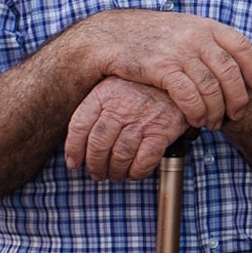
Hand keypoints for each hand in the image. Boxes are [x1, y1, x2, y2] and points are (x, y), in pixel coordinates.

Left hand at [64, 77, 193, 178]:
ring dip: (116, 171)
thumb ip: (96, 107)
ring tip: (116, 174)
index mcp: (104, 94)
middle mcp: (121, 106)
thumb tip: (79, 141)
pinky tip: (135, 172)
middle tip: (97, 173)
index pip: (79, 125)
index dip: (73, 149)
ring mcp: (142, 119)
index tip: (74, 162)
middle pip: (98, 144)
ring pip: (120, 155)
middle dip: (95, 165)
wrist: (178, 77)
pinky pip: (145, 160)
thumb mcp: (114, 85)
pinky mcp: (162, 130)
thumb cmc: (143, 85)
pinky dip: (137, 171)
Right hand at [66, 9, 251, 127]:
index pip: (241, 45)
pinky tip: (196, 121)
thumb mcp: (183, 28)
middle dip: (237, 98)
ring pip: (212, 88)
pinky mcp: (162, 68)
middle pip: (230, 72)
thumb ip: (207, 41)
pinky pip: (189, 96)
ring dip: (217, 111)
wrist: (111, 35)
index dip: (251, 68)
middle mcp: (196, 36)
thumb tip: (232, 61)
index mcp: (205, 25)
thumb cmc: (150, 36)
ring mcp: (179, 51)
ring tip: (214, 123)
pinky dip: (197, 112)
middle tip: (236, 114)